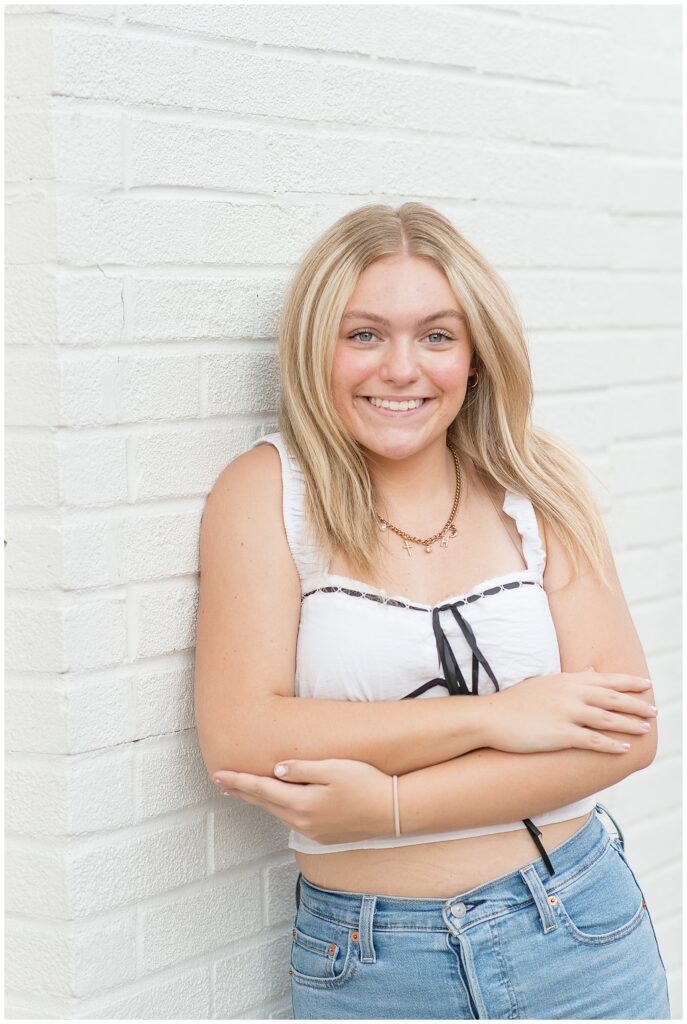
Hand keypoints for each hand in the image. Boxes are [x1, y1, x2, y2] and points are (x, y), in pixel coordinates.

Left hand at [213, 758, 393, 844]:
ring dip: (260, 801)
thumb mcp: (334, 769)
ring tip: (244, 790)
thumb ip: (302, 769)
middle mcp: (302, 821)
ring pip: (277, 812)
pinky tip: (277, 803)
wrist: (393, 811)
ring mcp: (312, 831)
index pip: (261, 789)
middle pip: (264, 803)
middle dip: (242, 791)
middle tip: (221, 781)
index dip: (239, 781)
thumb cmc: (366, 783)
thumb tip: (275, 770)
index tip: (218, 775)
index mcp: (301, 803)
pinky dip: (278, 808)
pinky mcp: (322, 835)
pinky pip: (292, 819)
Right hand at [481, 667, 656, 754]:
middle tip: (654, 709)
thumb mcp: (544, 683)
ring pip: (607, 719)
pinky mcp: (560, 734)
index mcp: (567, 680)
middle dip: (636, 704)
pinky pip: (592, 740)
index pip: (605, 679)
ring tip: (646, 728)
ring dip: (629, 724)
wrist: (490, 717)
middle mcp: (570, 694)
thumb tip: (592, 670)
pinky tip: (624, 748)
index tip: (646, 684)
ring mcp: (566, 714)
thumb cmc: (515, 701)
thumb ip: (571, 678)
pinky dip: (610, 744)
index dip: (628, 682)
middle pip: (612, 698)